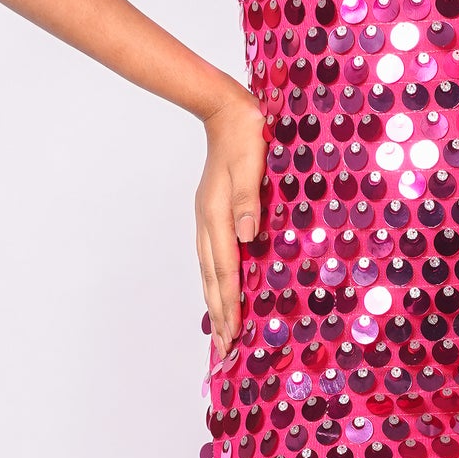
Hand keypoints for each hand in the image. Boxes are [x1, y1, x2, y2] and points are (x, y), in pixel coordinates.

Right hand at [195, 83, 265, 354]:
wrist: (226, 109)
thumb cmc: (246, 135)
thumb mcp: (251, 164)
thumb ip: (248, 199)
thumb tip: (246, 235)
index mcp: (217, 214)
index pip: (225, 270)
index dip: (230, 304)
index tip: (235, 333)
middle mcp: (208, 221)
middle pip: (212, 278)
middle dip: (220, 314)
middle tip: (226, 348)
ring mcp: (207, 217)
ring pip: (208, 269)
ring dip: (214, 301)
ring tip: (220, 328)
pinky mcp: (212, 212)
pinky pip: (211, 255)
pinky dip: (214, 279)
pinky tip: (219, 288)